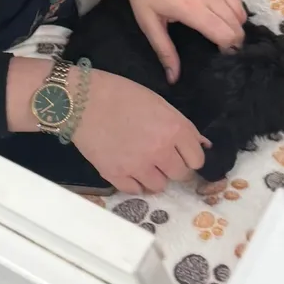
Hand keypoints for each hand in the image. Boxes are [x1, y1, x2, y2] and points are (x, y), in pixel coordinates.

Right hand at [73, 69, 207, 193]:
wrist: (81, 99)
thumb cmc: (120, 93)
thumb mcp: (158, 102)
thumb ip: (181, 126)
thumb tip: (202, 144)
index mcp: (174, 129)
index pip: (197, 159)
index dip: (190, 156)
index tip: (182, 153)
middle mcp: (160, 151)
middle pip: (180, 175)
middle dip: (173, 166)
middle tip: (161, 156)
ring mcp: (138, 166)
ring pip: (159, 186)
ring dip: (154, 176)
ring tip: (142, 162)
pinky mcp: (116, 176)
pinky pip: (135, 190)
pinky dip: (134, 182)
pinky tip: (128, 167)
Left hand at [106, 0, 245, 74]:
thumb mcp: (148, 21)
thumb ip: (164, 50)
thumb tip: (173, 78)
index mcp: (194, 10)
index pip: (227, 35)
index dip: (228, 49)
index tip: (218, 55)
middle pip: (237, 25)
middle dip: (234, 40)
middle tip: (220, 47)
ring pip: (240, 10)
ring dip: (235, 24)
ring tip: (221, 31)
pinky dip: (234, 8)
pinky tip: (221, 13)